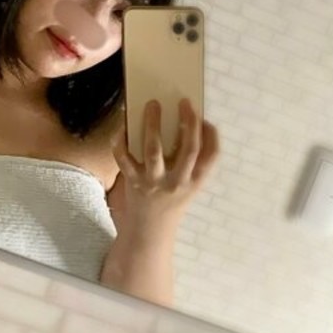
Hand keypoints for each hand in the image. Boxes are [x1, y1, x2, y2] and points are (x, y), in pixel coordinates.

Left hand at [107, 99, 218, 233]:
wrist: (149, 231)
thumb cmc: (171, 201)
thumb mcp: (189, 186)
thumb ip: (191, 162)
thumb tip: (184, 123)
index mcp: (195, 182)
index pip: (212, 156)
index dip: (211, 135)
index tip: (204, 117)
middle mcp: (177, 183)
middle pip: (189, 149)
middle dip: (188, 123)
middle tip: (184, 102)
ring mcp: (154, 183)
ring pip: (154, 150)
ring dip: (153, 125)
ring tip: (153, 104)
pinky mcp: (133, 182)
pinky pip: (124, 158)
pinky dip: (121, 141)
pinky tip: (124, 127)